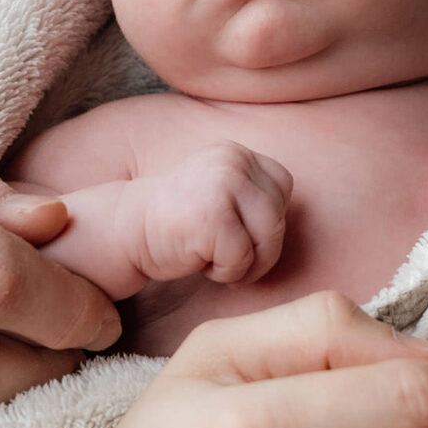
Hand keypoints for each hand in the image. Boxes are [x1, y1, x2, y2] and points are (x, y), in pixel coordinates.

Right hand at [126, 142, 292, 286]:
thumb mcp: (221, 194)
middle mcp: (233, 161)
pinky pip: (241, 259)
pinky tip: (197, 261)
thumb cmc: (179, 224)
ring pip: (267, 239)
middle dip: (260, 250)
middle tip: (226, 257)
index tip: (235, 233)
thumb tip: (303, 221)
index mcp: (238, 153)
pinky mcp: (211, 216)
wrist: (125, 232)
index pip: (283, 188)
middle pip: (278, 217)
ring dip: (244, 264)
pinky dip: (223, 274)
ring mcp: (222, 185)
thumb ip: (254, 196)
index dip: (265, 220)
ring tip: (213, 259)